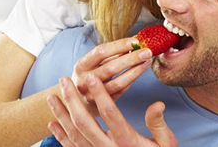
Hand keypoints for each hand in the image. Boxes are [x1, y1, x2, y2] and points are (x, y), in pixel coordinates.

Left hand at [46, 75, 177, 146]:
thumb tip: (157, 104)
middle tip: (64, 80)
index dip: (100, 95)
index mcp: (127, 141)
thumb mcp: (166, 143)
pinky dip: (61, 136)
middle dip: (72, 99)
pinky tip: (53, 123)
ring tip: (52, 97)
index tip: (91, 77)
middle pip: (85, 122)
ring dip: (61, 115)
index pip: (110, 114)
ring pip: (74, 135)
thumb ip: (158, 124)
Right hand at [71, 37, 152, 109]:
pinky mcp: (102, 106)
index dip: (119, 45)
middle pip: (110, 68)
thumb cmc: (89, 76)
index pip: (100, 52)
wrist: (78, 102)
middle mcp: (84, 81)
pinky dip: (131, 81)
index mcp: (81, 65)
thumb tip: (134, 41)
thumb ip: (111, 54)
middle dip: (131, 59)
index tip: (136, 41)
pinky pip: (121, 92)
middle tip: (147, 51)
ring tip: (147, 61)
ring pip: (118, 83)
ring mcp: (92, 95)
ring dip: (135, 71)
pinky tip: (139, 72)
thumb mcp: (93, 63)